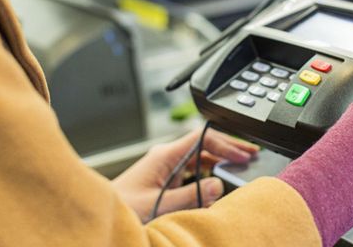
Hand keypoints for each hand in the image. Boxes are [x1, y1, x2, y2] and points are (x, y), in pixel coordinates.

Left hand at [112, 128, 258, 221]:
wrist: (101, 214)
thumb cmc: (121, 208)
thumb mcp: (158, 205)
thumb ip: (189, 196)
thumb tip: (217, 184)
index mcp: (164, 155)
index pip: (202, 138)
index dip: (226, 144)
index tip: (244, 155)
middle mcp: (165, 157)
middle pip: (203, 145)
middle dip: (228, 148)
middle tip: (251, 154)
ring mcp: (164, 167)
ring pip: (199, 157)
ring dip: (220, 160)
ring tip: (240, 164)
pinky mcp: (163, 179)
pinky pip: (191, 170)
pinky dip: (208, 173)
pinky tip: (218, 180)